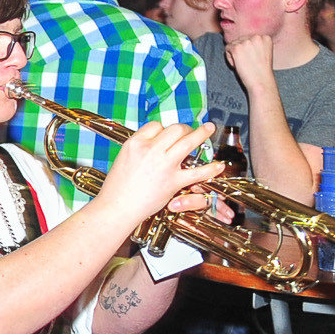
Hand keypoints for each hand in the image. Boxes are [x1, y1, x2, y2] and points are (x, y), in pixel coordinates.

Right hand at [95, 120, 222, 230]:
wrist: (116, 207)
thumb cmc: (116, 188)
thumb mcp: (122, 159)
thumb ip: (139, 150)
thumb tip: (152, 146)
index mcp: (135, 143)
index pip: (155, 125)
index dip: (164, 129)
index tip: (167, 134)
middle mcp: (150, 150)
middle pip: (174, 129)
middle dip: (185, 128)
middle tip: (189, 131)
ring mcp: (163, 164)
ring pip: (188, 141)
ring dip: (202, 133)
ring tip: (209, 129)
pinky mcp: (173, 180)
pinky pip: (197, 172)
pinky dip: (210, 168)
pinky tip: (218, 165)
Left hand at [224, 34, 276, 90]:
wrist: (261, 81)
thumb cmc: (261, 70)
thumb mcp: (263, 52)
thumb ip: (256, 44)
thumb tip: (243, 40)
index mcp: (265, 37)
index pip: (249, 38)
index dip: (248, 50)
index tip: (253, 59)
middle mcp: (256, 37)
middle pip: (240, 40)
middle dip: (241, 51)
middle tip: (248, 63)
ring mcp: (246, 42)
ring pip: (233, 44)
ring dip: (235, 54)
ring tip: (245, 64)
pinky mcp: (237, 48)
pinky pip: (227, 49)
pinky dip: (230, 58)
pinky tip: (239, 65)